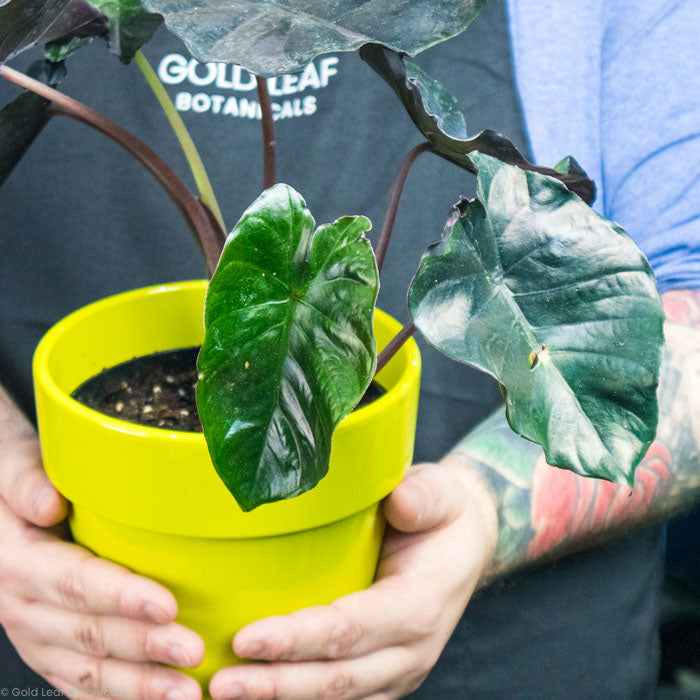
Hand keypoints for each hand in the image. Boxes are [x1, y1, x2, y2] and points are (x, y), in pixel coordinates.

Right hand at [0, 413, 204, 699]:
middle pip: (89, 633)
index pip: (76, 583)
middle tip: (193, 652)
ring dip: (138, 687)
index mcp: (20, 562)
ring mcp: (36, 636)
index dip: (122, 598)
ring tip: (186, 694)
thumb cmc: (17, 483)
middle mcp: (24, 607)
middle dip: (144, 648)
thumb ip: (25, 480)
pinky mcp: (50, 650)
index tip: (168, 606)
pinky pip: (80, 684)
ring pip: (88, 670)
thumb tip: (48, 504)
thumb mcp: (10, 463)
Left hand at [209, 457, 497, 699]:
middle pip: (336, 679)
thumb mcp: (439, 493)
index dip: (297, 639)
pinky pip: (340, 696)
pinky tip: (259, 692)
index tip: (245, 639)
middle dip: (275, 684)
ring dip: (280, 698)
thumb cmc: (443, 514)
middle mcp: (410, 650)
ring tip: (226, 693)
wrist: (465, 545)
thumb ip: (423, 497)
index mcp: (418, 605)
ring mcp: (398, 669)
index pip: (350, 629)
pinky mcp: (383, 675)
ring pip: (336, 697)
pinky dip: (298, 697)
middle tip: (219, 682)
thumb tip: (400, 502)